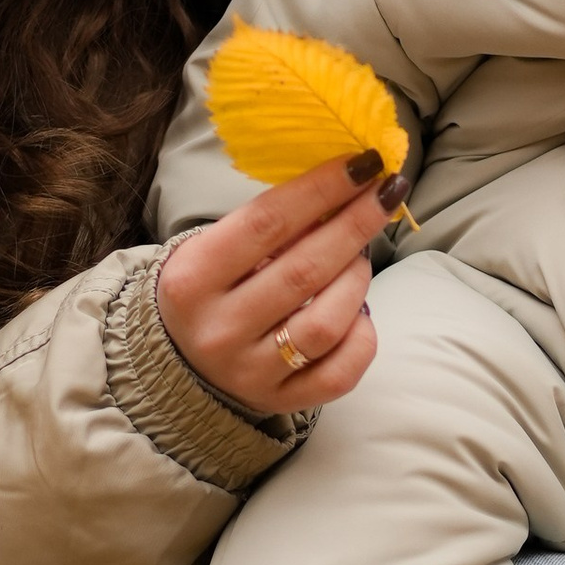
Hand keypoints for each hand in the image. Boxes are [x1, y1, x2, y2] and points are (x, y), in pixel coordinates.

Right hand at [156, 152, 398, 411]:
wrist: (178, 359)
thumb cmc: (210, 286)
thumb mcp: (217, 247)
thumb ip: (271, 222)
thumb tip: (346, 184)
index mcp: (191, 280)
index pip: (267, 222)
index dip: (322, 189)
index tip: (364, 163)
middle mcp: (218, 330)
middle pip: (304, 270)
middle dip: (355, 224)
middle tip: (386, 192)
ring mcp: (249, 372)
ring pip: (326, 324)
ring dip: (357, 279)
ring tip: (360, 254)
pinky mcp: (279, 401)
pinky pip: (340, 373)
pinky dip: (362, 336)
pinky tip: (358, 310)